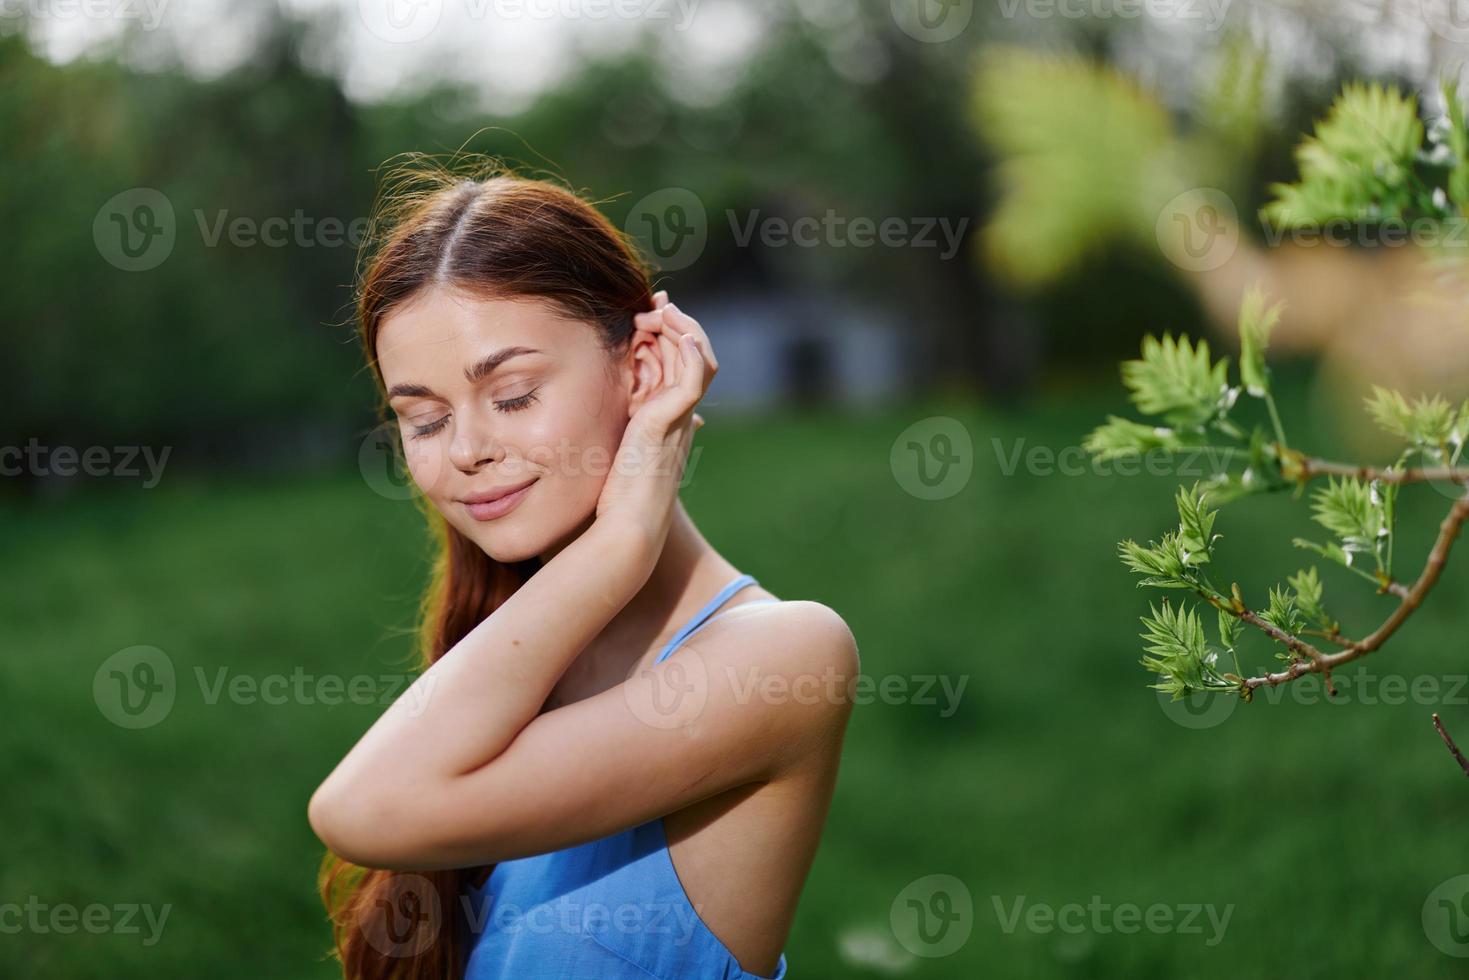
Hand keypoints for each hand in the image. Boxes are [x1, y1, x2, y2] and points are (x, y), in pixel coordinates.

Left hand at [593, 291, 717, 547]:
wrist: (624, 528)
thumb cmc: (610, 504)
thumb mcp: (602, 459)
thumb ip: (597, 438)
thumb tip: (576, 427)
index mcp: (663, 425)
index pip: (675, 369)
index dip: (665, 340)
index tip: (644, 318)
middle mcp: (677, 419)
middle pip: (691, 356)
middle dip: (674, 325)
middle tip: (652, 306)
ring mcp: (679, 418)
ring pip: (698, 357)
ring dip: (680, 327)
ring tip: (657, 311)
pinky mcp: (673, 419)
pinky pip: (694, 372)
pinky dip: (689, 345)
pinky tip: (671, 327)